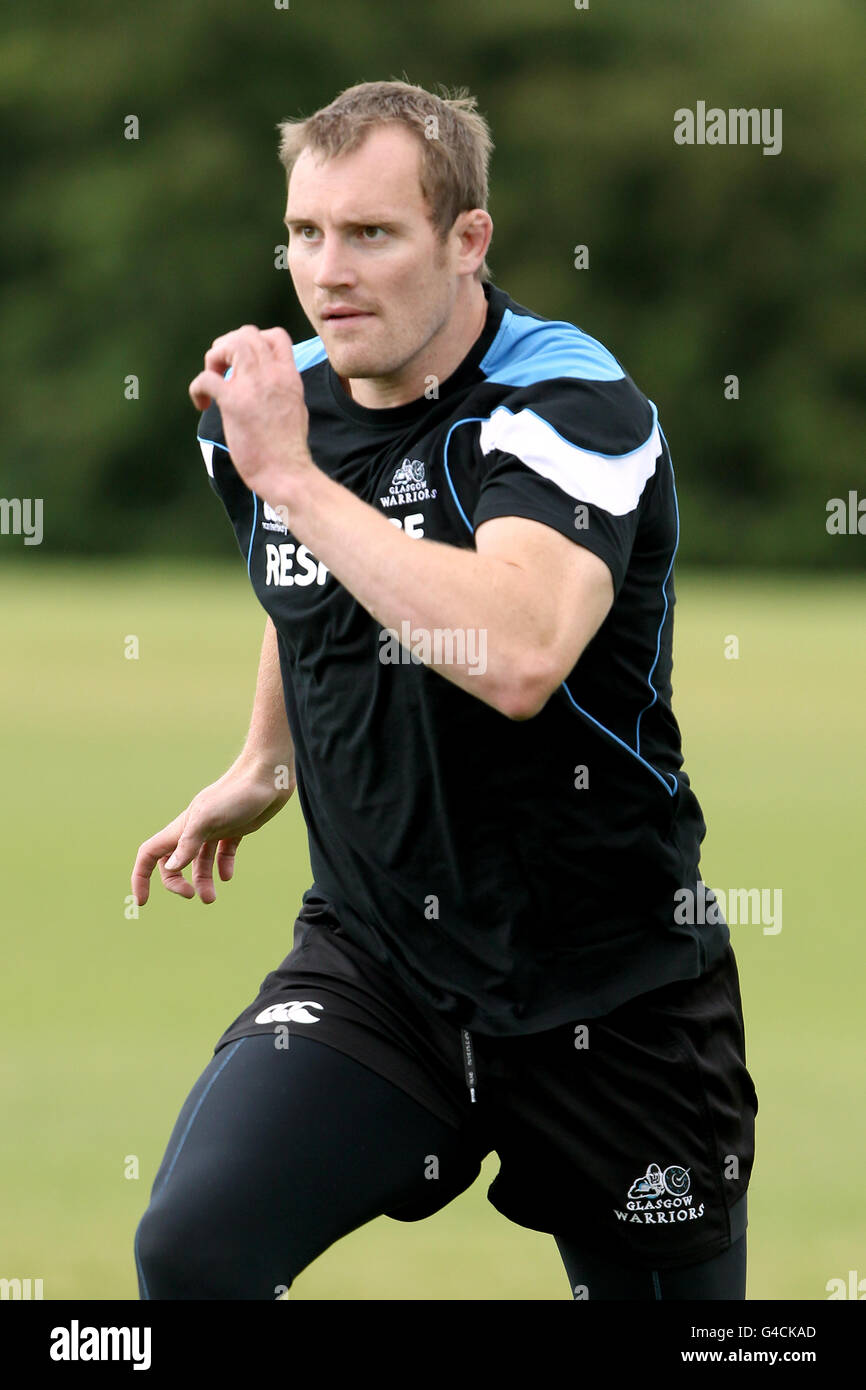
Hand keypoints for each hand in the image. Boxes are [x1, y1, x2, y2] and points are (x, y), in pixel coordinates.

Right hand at [131, 763, 293, 906]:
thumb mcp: (208, 820)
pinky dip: (223, 866)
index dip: (141, 877)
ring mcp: (215, 830)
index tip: (144, 902)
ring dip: (203, 881)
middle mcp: (194, 830)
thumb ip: (189, 843)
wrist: (267, 776)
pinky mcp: (235, 829)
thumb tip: (171, 867)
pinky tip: (228, 875)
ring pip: (200, 862)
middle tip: (192, 895)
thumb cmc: (236, 794)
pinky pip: (223, 853)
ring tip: (211, 898)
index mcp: (182, 828)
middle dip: (176, 882)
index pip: (150, 854)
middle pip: (172, 862)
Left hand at [188, 325, 313, 501]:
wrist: (286, 471)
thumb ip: (281, 387)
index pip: (276, 336)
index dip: (256, 340)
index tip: (245, 362)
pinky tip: (202, 404)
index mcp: (289, 376)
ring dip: (214, 358)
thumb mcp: (296, 406)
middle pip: (247, 334)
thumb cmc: (289, 448)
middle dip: (228, 346)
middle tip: (221, 368)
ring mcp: (252, 386)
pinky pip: (206, 379)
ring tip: (212, 380)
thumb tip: (266, 381)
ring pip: (229, 345)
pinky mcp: (233, 403)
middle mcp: (272, 374)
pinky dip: (197, 388)